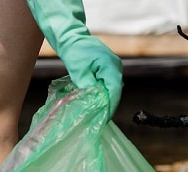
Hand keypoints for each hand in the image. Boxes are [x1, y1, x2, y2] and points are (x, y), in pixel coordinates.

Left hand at [26, 0, 122, 115]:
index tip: (105, 117)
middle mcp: (116, 66)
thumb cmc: (74, 52)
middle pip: (115, 90)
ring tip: (97, 111)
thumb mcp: (78, 72)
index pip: (114, 90)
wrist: (72, 37)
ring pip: (112, 86)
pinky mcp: (108, 67)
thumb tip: (93, 101)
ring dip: (106, 98)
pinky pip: (109, 82)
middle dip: (108, 104)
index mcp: (110, 66)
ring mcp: (114, 66)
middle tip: (100, 117)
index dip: (110, 105)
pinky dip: (103, 91)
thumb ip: (87, 87)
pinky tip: (96, 99)